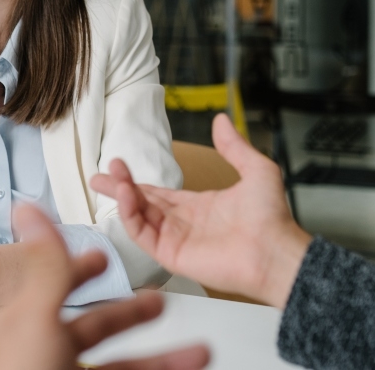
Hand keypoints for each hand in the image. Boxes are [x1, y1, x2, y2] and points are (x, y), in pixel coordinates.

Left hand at [0, 205, 210, 369]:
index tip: (100, 258)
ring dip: (164, 360)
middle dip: (132, 315)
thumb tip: (31, 212)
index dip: (77, 269)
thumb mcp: (35, 318)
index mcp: (28, 328)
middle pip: (96, 330)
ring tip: (200, 354)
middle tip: (160, 303)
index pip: (53, 286)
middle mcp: (47, 359)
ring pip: (123, 369)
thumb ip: (46, 266)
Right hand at [90, 113, 311, 308]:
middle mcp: (183, 223)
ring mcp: (175, 240)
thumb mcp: (255, 170)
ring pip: (139, 216)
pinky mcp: (171, 255)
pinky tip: (127, 194)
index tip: (118, 166)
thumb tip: (221, 120)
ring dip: (124, 195)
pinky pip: (143, 234)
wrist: (275, 251)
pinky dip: (130, 214)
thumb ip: (234, 146)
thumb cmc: (272, 218)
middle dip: (119, 188)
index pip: (159, 193)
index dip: (137, 180)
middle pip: (142, 203)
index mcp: (198, 206)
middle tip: (98, 176)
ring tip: (112, 175)